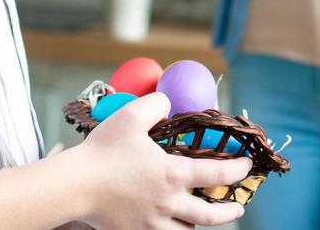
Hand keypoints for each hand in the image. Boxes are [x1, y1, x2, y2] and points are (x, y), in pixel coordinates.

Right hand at [72, 93, 250, 228]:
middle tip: (239, 208)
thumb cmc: (102, 151)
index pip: (217, 174)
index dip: (237, 169)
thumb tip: (167, 100)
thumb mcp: (130, 116)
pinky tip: (168, 225)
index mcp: (172, 174)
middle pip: (210, 215)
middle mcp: (168, 203)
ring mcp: (152, 223)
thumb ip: (156, 104)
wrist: (74, 186)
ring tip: (197, 214)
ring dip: (195, 222)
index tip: (246, 166)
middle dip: (229, 212)